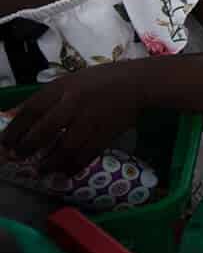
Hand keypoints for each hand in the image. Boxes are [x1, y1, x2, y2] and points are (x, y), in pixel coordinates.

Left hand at [0, 66, 143, 176]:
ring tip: (42, 169)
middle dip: (28, 148)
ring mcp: (91, 121)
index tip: (5, 142)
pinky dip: (73, 167)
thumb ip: (48, 98)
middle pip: (44, 131)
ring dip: (49, 163)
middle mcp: (75, 104)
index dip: (15, 129)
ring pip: (64, 149)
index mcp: (64, 87)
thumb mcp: (71, 82)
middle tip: (19, 156)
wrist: (138, 84)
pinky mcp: (106, 134)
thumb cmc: (101, 80)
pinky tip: (65, 171)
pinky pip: (86, 156)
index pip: (31, 110)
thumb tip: (17, 116)